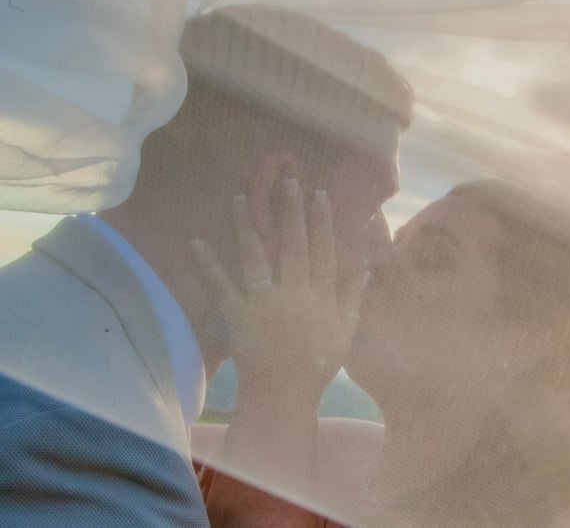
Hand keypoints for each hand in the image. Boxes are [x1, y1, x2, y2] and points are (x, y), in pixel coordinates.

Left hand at [192, 178, 360, 412]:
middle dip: (290, 211)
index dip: (322, 221)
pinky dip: (208, 265)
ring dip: (246, 226)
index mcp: (320, 296)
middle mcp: (293, 293)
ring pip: (256, 257)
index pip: (323, 251)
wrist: (284, 396)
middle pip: (292, 245)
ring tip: (239, 197)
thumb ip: (353, 298)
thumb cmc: (317, 365)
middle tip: (288, 181)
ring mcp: (264, 302)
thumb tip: (366, 266)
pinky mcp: (238, 315)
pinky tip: (197, 242)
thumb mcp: (346, 333)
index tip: (319, 194)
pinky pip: (221, 286)